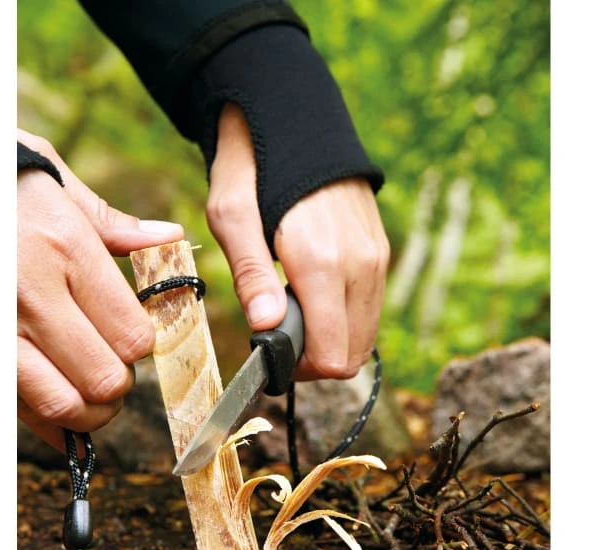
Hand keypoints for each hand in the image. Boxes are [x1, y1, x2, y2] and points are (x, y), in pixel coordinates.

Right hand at [17, 129, 183, 451]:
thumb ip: (112, 223)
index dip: (142, 346)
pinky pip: (19, 410)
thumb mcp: (53, 179)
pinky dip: (49, 423)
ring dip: (88, 411)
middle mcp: (32, 294)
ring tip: (89, 393)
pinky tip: (59, 410)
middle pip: (105, 377)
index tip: (132, 337)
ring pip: (64, 405)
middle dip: (119, 383)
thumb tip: (170, 239)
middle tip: (113, 369)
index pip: (133, 334)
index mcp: (65, 248)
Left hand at [206, 104, 389, 380]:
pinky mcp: (380, 251)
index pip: (334, 356)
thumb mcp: (232, 216)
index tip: (273, 356)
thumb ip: (252, 276)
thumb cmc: (253, 167)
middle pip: (353, 355)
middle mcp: (361, 265)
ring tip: (293, 315)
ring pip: (365, 336)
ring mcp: (376, 258)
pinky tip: (313, 296)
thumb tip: (268, 329)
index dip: (302, 371)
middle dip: (315, 361)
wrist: (294, 115)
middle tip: (280, 340)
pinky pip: (369, 309)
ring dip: (330, 341)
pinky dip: (343, 319)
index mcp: (323, 262)